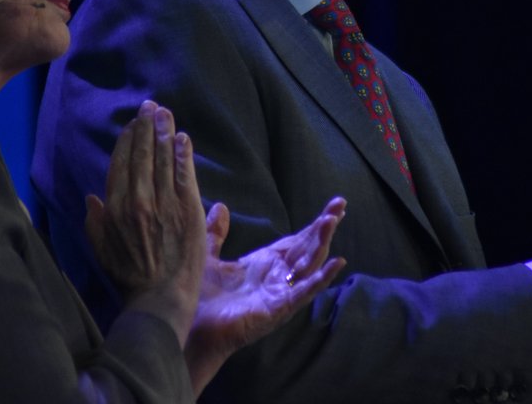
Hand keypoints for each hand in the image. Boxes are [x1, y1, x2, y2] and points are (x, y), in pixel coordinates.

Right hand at [84, 101, 205, 344]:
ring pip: (163, 159)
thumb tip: (92, 197)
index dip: (127, 141)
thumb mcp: (101, 250)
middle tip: (150, 107)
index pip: (120, 164)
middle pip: (142, 155)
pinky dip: (183, 153)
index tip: (132, 125)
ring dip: (164, 132)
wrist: (160, 297)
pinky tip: (182, 137)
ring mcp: (164, 203)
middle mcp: (138, 200)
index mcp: (115, 208)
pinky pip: (185, 173)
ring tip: (165, 113)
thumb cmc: (130, 277)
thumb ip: (94, 222)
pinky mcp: (188, 208)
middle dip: (146, 127)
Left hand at [183, 197, 347, 393]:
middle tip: (340, 203)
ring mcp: (280, 293)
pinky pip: (304, 292)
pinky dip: (321, 278)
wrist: (190, 328)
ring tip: (332, 221)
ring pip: (309, 265)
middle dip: (324, 226)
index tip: (335, 205)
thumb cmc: (199, 298)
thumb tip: (221, 206)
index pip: (298, 240)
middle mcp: (277, 278)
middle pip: (308, 248)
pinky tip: (336, 263)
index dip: (315, 224)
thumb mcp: (208, 255)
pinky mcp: (278, 309)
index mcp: (265, 264)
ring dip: (321, 243)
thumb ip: (217, 233)